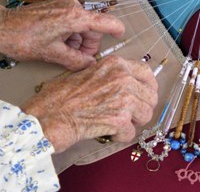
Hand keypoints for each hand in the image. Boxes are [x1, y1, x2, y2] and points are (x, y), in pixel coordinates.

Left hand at [0, 0, 124, 70]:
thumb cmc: (23, 40)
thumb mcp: (53, 55)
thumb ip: (77, 61)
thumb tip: (91, 65)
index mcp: (74, 17)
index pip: (105, 21)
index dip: (116, 30)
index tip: (121, 37)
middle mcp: (72, 7)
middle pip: (93, 26)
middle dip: (90, 44)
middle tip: (81, 59)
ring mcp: (63, 5)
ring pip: (82, 25)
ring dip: (79, 41)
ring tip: (66, 54)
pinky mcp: (56, 7)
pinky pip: (72, 21)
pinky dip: (71, 34)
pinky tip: (61, 45)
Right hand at [21, 56, 157, 152]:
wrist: (48, 116)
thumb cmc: (60, 96)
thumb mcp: (88, 72)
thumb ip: (110, 74)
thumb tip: (127, 83)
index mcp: (116, 64)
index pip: (146, 72)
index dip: (148, 86)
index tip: (144, 94)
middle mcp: (123, 78)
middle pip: (151, 95)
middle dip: (142, 107)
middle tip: (130, 114)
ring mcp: (123, 98)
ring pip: (146, 114)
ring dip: (133, 122)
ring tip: (117, 123)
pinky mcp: (120, 119)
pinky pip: (131, 133)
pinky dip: (120, 136)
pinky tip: (107, 132)